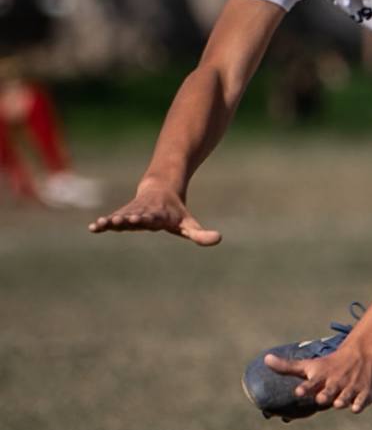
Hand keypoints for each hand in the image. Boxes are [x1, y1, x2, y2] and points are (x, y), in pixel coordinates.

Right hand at [88, 180, 219, 244]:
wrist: (160, 190)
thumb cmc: (175, 213)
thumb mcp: (189, 224)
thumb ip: (200, 234)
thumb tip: (219, 239)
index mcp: (160, 216)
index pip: (153, 218)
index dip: (146, 218)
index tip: (139, 219)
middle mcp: (144, 213)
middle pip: (134, 216)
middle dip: (127, 219)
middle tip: (118, 220)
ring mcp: (132, 213)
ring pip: (121, 217)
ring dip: (111, 221)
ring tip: (101, 224)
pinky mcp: (123, 215)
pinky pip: (111, 219)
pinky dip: (103, 223)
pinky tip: (93, 228)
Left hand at [262, 334, 371, 414]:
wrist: (361, 355)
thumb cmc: (328, 365)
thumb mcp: (309, 365)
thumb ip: (287, 367)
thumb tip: (265, 359)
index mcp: (321, 377)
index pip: (311, 383)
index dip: (306, 388)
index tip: (299, 392)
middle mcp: (336, 382)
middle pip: (329, 391)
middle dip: (325, 395)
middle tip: (321, 398)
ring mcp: (350, 387)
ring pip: (345, 397)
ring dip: (342, 400)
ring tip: (338, 403)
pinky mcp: (364, 392)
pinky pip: (362, 400)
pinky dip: (359, 404)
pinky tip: (355, 407)